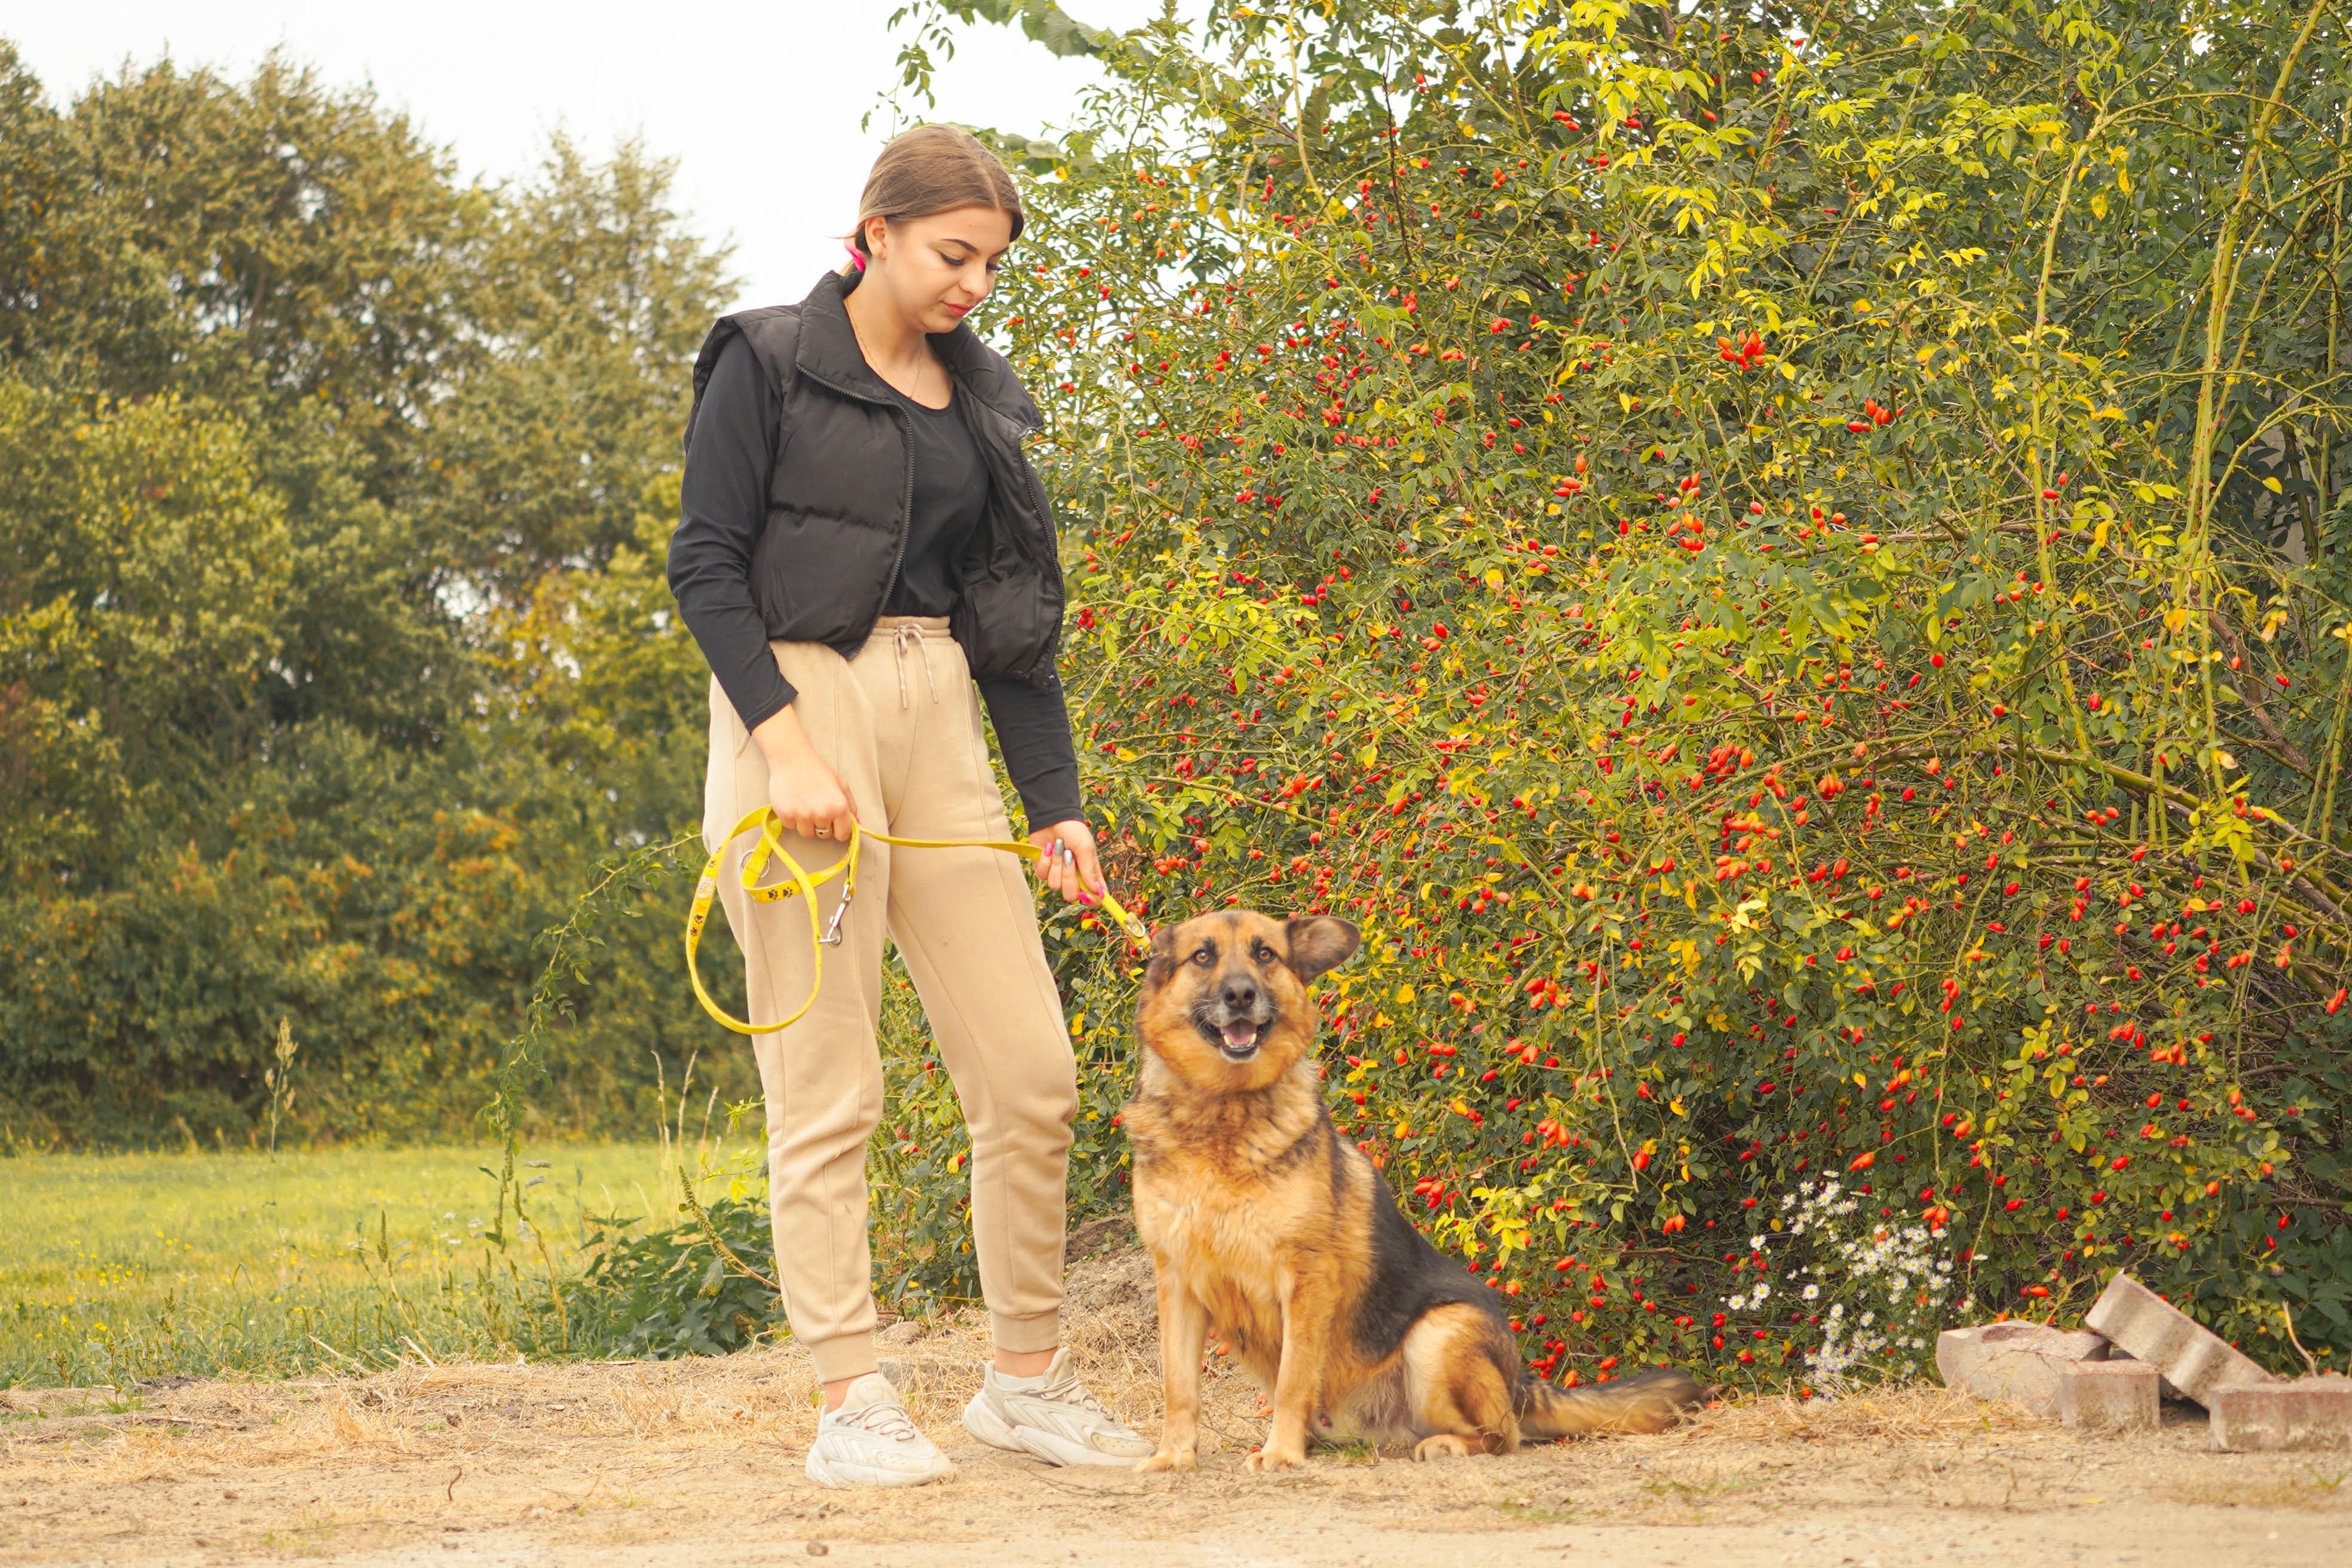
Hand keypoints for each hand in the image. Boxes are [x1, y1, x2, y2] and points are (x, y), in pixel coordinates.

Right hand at [749, 705, 855, 843]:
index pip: (843, 835)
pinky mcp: (786, 815)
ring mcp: (803, 816)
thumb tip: (854, 825)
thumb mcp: (841, 784)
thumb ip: (850, 806)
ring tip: (804, 804)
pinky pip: (792, 827)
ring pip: (807, 834)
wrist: (792, 759)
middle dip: (822, 825)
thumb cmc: (817, 770)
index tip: (834, 823)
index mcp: (839, 807)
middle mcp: (822, 814)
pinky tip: (793, 802)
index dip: (838, 829)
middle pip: (824, 835)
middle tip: (816, 806)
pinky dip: (792, 818)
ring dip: (806, 824)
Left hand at [1027, 819, 1107, 906]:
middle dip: (1068, 877)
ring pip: (1055, 885)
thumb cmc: (1074, 831)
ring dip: (1056, 865)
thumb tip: (1097, 892)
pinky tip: (1048, 850)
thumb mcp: (1086, 849)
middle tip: (1069, 858)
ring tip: (1059, 849)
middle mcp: (1074, 877)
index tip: (1086, 895)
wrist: (1053, 817)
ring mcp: (1058, 874)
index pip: (1094, 897)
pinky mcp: (1043, 869)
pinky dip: (1045, 862)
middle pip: (1071, 895)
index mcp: (1090, 874)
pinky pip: (1042, 876)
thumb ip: (1090, 872)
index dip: (1091, 900)